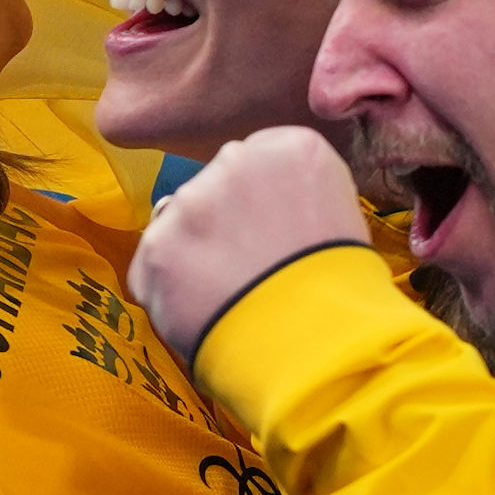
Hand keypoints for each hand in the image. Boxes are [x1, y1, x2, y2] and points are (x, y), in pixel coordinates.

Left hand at [125, 127, 369, 362]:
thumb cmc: (341, 289)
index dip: (262, 201)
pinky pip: (152, 265)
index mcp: (292, 148)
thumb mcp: (341, 216)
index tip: (274, 232)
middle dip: (224, 220)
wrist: (316, 346)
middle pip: (215, 184)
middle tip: (249, 265)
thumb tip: (263, 206)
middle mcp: (234, 161)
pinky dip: (168, 290)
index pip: (258, 158)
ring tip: (226, 294)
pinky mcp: (156, 247)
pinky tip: (202, 311)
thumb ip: (294, 192)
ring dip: (193, 252)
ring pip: (179, 223)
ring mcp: (189, 203)